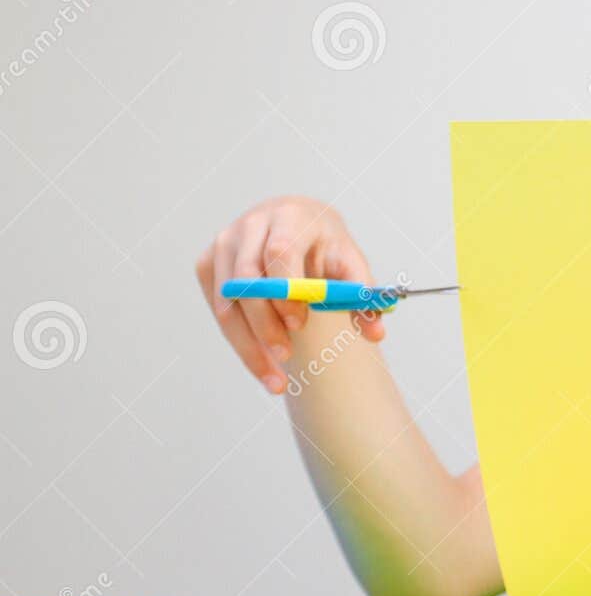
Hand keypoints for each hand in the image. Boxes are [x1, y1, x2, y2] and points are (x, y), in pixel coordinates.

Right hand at [195, 196, 384, 393]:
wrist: (298, 226)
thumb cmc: (326, 247)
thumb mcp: (350, 263)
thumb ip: (362, 295)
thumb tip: (376, 333)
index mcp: (290, 216)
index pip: (279, 251)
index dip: (286, 290)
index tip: (299, 323)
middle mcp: (251, 225)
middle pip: (247, 279)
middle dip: (265, 323)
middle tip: (287, 356)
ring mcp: (224, 244)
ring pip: (227, 301)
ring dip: (249, 344)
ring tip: (277, 378)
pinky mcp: (209, 264)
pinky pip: (219, 310)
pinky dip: (240, 342)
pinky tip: (262, 365)